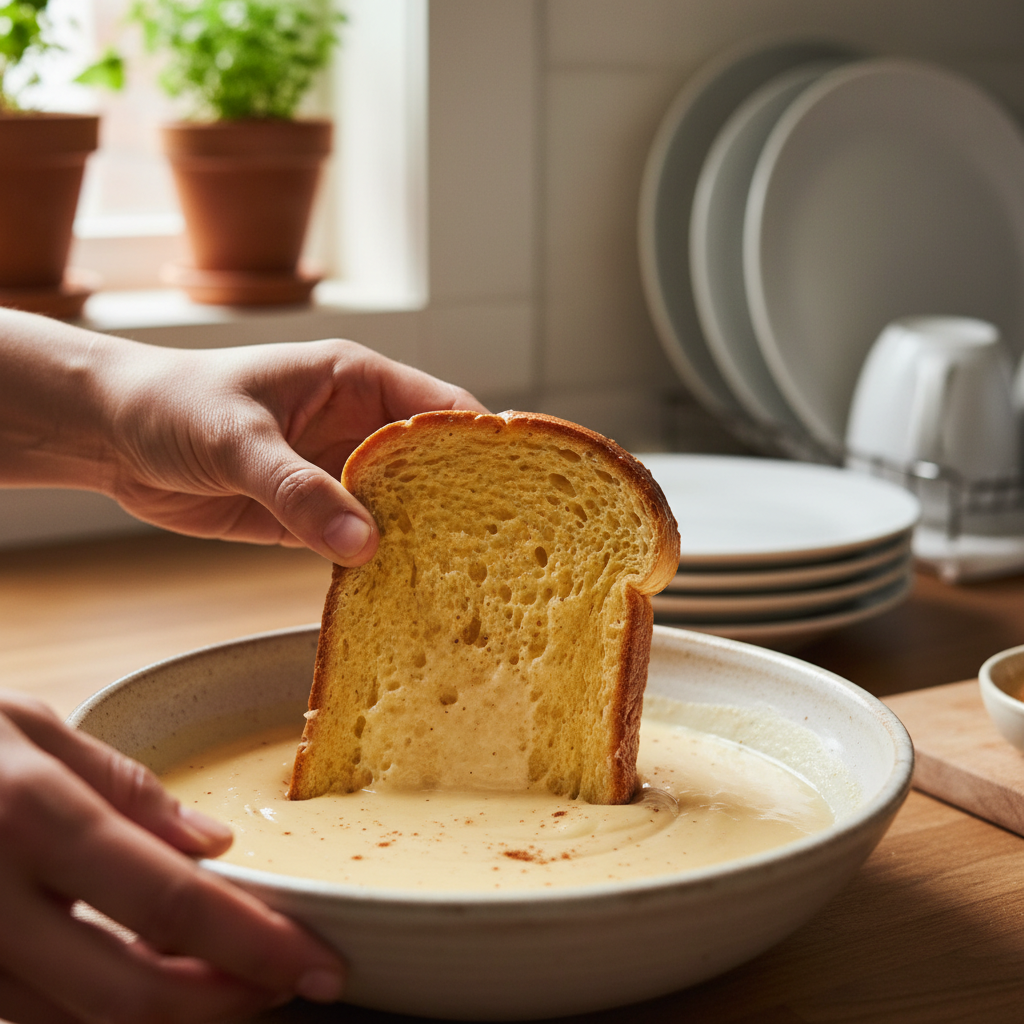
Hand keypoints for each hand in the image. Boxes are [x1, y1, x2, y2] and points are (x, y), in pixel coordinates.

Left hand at [0, 311, 487, 565]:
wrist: (110, 436)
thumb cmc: (172, 405)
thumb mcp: (236, 440)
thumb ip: (297, 490)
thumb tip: (365, 545)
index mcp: (356, 381)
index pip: (441, 412)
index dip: (484, 447)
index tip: (520, 490)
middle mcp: (358, 427)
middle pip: (433, 468)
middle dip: (465, 505)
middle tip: (504, 553)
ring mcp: (338, 474)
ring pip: (402, 510)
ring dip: (426, 542)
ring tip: (466, 584)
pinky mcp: (312, 515)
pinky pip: (360, 542)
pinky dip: (380, 565)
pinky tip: (402, 593)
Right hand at [0, 691, 345, 1023]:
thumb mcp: (31, 728)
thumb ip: (126, 790)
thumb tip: (212, 847)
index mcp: (31, 817)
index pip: (170, 901)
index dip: (255, 945)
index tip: (321, 965)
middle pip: (128, 994)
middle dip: (225, 1004)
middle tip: (288, 984)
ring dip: (172, 1015)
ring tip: (235, 981)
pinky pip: (33, 1019)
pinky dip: (105, 1013)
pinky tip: (151, 975)